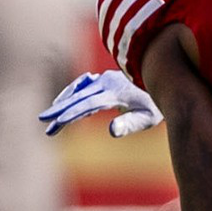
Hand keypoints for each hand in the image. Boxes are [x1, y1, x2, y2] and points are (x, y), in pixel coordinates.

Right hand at [39, 71, 161, 137]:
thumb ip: (130, 124)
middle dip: (60, 110)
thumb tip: (111, 131)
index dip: (72, 113)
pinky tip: (63, 102)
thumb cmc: (157, 105)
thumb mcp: (148, 118)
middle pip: (79, 97)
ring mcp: (105, 79)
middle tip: (44, 122)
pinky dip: (71, 93)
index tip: (58, 122)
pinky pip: (83, 85)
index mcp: (116, 93)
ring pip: (78, 90)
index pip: (89, 104)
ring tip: (49, 118)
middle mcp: (108, 83)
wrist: (167, 81)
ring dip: (63, 103)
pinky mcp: (105, 80)